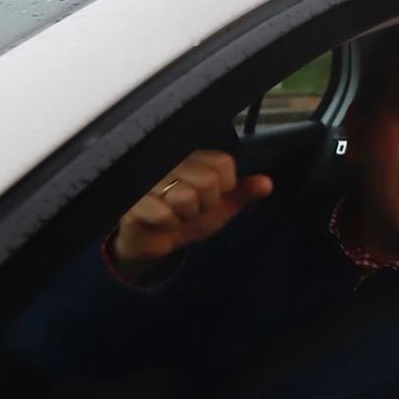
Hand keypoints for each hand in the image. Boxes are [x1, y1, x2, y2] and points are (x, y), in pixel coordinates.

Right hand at [110, 150, 272, 280]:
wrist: (150, 240)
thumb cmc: (183, 218)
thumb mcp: (218, 208)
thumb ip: (241, 194)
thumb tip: (267, 184)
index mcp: (193, 157)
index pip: (223, 164)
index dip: (222, 190)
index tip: (207, 198)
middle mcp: (170, 159)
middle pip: (208, 181)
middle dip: (203, 206)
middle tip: (189, 209)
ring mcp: (148, 176)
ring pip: (185, 197)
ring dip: (184, 216)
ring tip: (174, 213)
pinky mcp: (131, 196)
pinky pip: (163, 213)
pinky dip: (167, 224)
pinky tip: (158, 221)